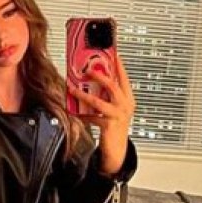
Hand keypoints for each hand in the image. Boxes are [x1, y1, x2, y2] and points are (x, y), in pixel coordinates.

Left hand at [68, 55, 135, 174]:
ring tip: (73, 89)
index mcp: (128, 98)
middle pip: (113, 86)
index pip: (124, 78)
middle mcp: (125, 105)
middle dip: (99, 76)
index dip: (118, 65)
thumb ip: (106, 95)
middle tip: (88, 69)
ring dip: (83, 94)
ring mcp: (118, 115)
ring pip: (99, 101)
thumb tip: (91, 81)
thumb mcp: (113, 108)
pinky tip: (74, 112)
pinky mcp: (109, 125)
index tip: (112, 53)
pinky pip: (92, 117)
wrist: (117, 149)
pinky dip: (82, 114)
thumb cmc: (114, 126)